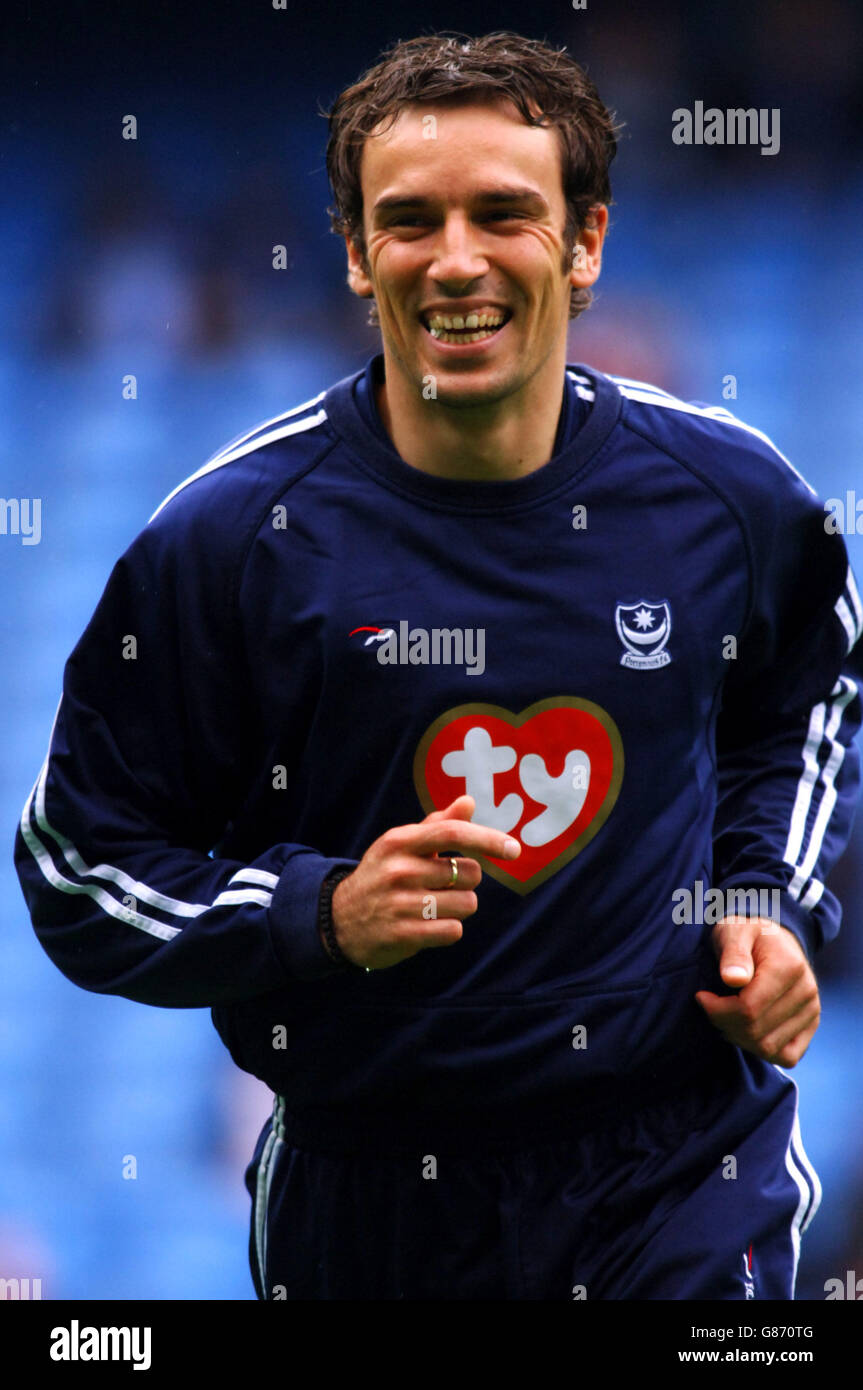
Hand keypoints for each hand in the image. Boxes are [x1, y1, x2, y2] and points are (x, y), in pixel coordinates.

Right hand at [328, 795, 520, 970]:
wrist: (339, 918)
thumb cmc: (382, 875)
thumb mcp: (401, 845)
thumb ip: (437, 825)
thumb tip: (468, 801)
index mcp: (400, 841)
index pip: (453, 833)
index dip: (488, 840)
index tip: (514, 849)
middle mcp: (399, 869)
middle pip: (470, 874)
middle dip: (466, 881)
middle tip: (443, 885)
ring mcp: (400, 903)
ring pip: (466, 904)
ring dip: (459, 907)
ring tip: (434, 906)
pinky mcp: (403, 935)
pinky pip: (453, 930)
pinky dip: (448, 929)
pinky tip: (428, 925)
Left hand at [695, 916, 820, 1065]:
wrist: (773, 939)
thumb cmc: (746, 935)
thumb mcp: (734, 931)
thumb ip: (733, 953)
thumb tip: (732, 979)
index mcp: (788, 967)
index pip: (748, 1009)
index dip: (717, 1009)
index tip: (701, 997)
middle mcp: (807, 991)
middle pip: (755, 1031)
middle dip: (724, 1023)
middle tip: (711, 1007)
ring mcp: (812, 1011)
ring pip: (768, 1048)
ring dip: (739, 1038)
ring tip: (726, 1016)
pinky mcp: (810, 1026)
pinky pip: (787, 1056)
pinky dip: (761, 1050)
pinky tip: (745, 1029)